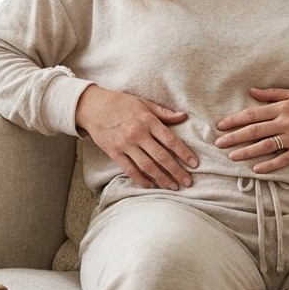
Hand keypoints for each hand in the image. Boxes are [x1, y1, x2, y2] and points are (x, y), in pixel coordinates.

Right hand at [75, 85, 198, 189]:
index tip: (195, 164)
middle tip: (188, 182)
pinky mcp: (114, 153)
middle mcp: (137, 134)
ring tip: (173, 187)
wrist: (93, 107)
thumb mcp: (143, 103)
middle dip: (176, 171)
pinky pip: (130, 170)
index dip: (184, 153)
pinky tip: (151, 186)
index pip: (170, 140)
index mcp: (147, 120)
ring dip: (161, 178)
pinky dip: (141, 180)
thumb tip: (183, 116)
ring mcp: (125, 145)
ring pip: (147, 166)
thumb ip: (163, 112)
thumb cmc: (121, 103)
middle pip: (161, 156)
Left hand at [214, 87, 288, 173]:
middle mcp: (286, 123)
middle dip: (234, 137)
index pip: (253, 114)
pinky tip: (256, 170)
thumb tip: (251, 91)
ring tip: (232, 157)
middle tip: (218, 144)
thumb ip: (272, 94)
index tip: (220, 125)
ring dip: (247, 152)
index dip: (235, 120)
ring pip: (265, 146)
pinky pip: (283, 160)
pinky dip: (269, 165)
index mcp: (282, 108)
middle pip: (255, 131)